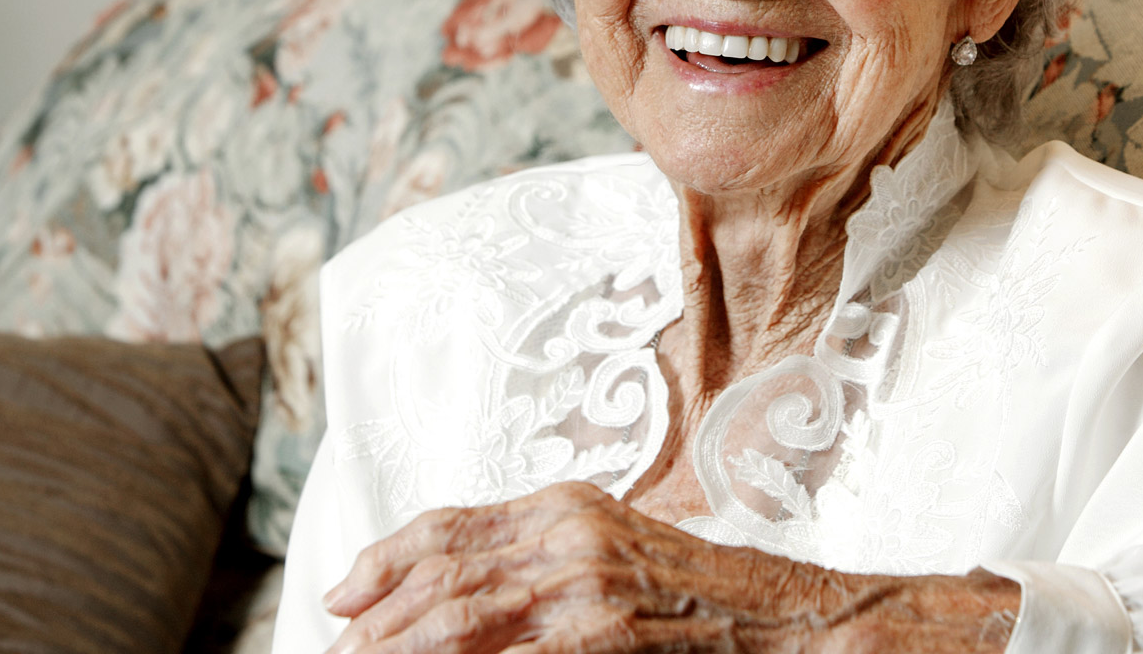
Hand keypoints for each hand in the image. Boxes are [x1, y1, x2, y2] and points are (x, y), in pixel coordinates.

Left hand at [322, 481, 1021, 653]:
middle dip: (379, 621)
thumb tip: (473, 597)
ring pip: (460, 617)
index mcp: (568, 503)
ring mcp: (587, 584)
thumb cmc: (715, 597)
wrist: (802, 619)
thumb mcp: (623, 553)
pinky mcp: (604, 633)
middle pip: (442, 572)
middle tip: (339, 652)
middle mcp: (569, 531)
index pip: (450, 524)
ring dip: (403, 649)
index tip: (343, 596)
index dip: (386, 560)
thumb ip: (550, 560)